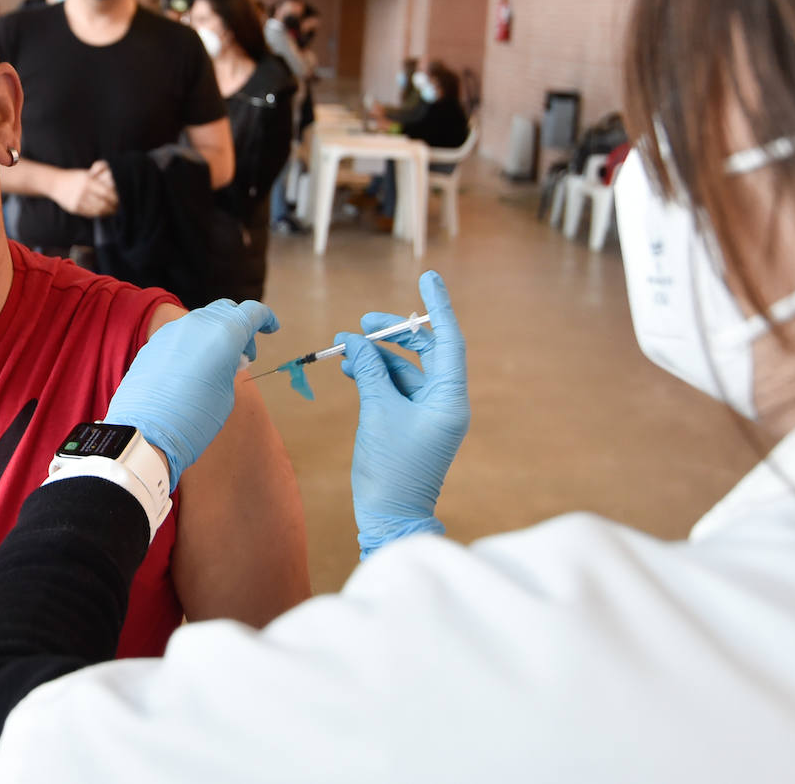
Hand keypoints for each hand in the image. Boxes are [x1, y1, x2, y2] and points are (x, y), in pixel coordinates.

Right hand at [48, 165, 117, 217]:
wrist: (55, 183)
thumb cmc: (74, 177)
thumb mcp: (86, 174)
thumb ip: (98, 179)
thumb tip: (114, 187)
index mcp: (87, 181)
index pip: (106, 192)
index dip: (114, 198)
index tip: (118, 200)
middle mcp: (82, 191)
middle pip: (102, 203)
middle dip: (111, 207)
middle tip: (116, 209)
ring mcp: (77, 201)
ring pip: (96, 210)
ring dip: (105, 213)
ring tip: (110, 212)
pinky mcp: (74, 208)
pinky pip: (88, 214)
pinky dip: (96, 214)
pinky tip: (101, 213)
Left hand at [107, 300, 279, 489]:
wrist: (146, 433)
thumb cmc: (194, 418)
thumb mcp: (226, 393)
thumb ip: (229, 366)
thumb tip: (223, 359)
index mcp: (223, 333)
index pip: (252, 312)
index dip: (266, 318)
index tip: (271, 328)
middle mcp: (197, 324)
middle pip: (225, 310)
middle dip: (240, 325)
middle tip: (244, 355)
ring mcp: (171, 332)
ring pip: (201, 320)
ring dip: (215, 334)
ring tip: (218, 364)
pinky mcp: (153, 344)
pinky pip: (181, 334)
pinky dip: (195, 343)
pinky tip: (193, 368)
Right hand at [338, 270, 468, 557]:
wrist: (390, 516)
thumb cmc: (391, 468)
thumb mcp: (378, 412)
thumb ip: (370, 370)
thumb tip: (357, 341)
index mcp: (450, 399)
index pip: (449, 341)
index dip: (437, 307)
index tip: (428, 277)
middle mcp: (445, 402)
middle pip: (426, 352)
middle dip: (395, 334)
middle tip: (363, 323)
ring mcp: (429, 413)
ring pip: (406, 369)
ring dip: (378, 356)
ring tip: (345, 349)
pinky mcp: (412, 423)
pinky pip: (396, 387)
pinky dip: (375, 375)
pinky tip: (351, 367)